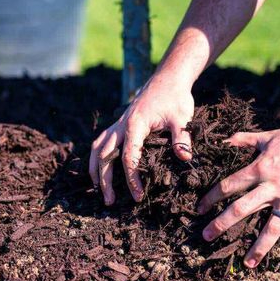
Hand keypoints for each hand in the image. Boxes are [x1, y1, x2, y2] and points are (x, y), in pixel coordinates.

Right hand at [89, 72, 194, 205]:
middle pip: (104, 155)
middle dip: (104, 180)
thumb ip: (182, 138)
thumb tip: (184, 158)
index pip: (128, 157)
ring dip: (95, 169)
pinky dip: (97, 157)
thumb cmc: (176, 98)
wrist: (168, 79)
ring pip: (97, 148)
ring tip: (98, 190)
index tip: (138, 196)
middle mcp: (121, 125)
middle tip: (110, 201)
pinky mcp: (119, 124)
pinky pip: (101, 141)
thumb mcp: (182, 118)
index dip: (131, 178)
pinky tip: (99, 170)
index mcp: (135, 125)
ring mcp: (118, 124)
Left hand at [198, 121, 279, 269]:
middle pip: (242, 208)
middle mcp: (273, 186)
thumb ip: (245, 139)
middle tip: (206, 237)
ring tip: (248, 264)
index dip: (211, 198)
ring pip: (272, 227)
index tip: (199, 209)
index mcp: (260, 168)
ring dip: (259, 247)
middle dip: (222, 223)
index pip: (229, 186)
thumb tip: (225, 140)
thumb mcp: (268, 136)